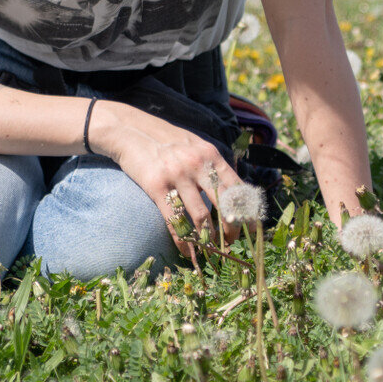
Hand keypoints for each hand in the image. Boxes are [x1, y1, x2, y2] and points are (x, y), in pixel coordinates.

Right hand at [86, 101, 249, 249]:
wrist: (131, 131)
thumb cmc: (167, 141)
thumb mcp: (196, 146)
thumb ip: (212, 166)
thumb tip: (232, 192)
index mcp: (211, 155)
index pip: (237, 187)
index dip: (247, 211)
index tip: (251, 229)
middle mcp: (198, 164)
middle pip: (224, 203)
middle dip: (232, 228)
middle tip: (231, 243)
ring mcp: (177, 175)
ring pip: (201, 216)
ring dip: (208, 239)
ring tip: (210, 250)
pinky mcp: (156, 186)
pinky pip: (175, 220)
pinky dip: (183, 240)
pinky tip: (186, 250)